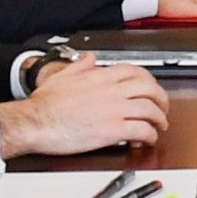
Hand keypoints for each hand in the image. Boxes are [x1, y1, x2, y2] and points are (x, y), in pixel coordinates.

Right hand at [2, 62, 169, 158]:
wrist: (34, 122)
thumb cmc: (43, 105)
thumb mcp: (62, 76)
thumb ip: (79, 65)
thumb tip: (89, 58)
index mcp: (99, 77)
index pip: (135, 72)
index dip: (149, 80)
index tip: (151, 88)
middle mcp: (110, 91)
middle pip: (149, 88)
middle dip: (161, 98)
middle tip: (162, 107)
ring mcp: (113, 109)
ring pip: (150, 109)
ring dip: (159, 118)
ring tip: (159, 126)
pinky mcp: (112, 130)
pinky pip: (141, 130)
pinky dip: (149, 135)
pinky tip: (146, 140)